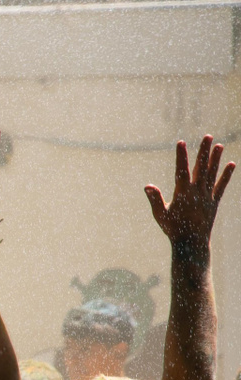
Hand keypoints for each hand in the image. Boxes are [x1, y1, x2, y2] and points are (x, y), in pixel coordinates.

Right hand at [146, 134, 233, 251]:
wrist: (192, 243)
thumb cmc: (173, 229)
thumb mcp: (160, 215)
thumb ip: (155, 200)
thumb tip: (148, 186)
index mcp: (183, 194)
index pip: (181, 171)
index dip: (181, 156)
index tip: (181, 142)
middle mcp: (197, 193)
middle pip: (201, 168)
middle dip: (204, 151)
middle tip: (208, 136)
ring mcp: (208, 196)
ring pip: (212, 174)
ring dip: (216, 159)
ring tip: (219, 145)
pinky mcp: (214, 201)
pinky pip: (221, 186)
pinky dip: (226, 175)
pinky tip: (231, 164)